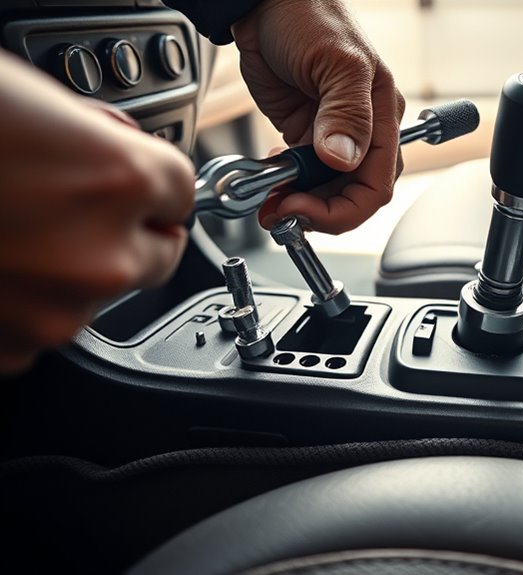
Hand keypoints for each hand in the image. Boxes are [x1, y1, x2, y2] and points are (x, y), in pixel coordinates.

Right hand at [0, 51, 193, 373]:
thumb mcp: (25, 104)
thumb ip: (91, 137)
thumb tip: (115, 148)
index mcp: (120, 178)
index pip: (183, 190)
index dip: (151, 181)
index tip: (135, 180)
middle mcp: (101, 256)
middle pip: (155, 252)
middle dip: (123, 231)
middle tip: (62, 202)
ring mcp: (52, 313)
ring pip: (95, 292)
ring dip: (67, 268)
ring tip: (2, 228)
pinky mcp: (7, 350)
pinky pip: (39, 324)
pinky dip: (20, 300)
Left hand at [232, 0, 404, 234]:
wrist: (265, 2)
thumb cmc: (308, 14)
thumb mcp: (337, 62)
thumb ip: (346, 114)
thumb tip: (344, 159)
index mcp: (382, 116)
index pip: (376, 185)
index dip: (343, 208)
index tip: (305, 208)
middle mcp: (363, 131)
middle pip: (352, 195)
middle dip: (319, 212)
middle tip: (283, 212)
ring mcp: (334, 135)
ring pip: (327, 191)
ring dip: (299, 203)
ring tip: (270, 200)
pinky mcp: (307, 133)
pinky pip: (304, 175)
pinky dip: (287, 186)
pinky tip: (271, 180)